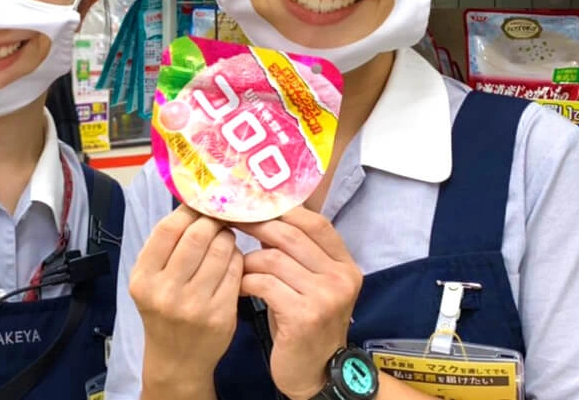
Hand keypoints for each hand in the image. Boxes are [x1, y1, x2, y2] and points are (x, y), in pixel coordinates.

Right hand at [129, 205, 243, 390]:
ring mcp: (194, 305)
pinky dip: (236, 258)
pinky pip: (235, 271)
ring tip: (224, 240)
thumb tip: (192, 204)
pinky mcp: (220, 315)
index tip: (199, 206)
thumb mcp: (149, 280)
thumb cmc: (163, 312)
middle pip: (198, 235)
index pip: (169, 228)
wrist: (176, 361)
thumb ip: (165, 247)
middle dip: (212, 222)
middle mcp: (166, 292)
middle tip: (216, 221)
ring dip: (227, 238)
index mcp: (143, 278)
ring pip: (221, 250)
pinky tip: (231, 261)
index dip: (188, 210)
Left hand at [236, 208, 361, 399]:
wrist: (316, 372)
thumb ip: (298, 254)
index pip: (316, 223)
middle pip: (291, 236)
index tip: (256, 205)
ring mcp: (325, 298)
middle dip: (257, 226)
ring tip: (237, 267)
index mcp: (345, 265)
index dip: (284, 210)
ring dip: (248, 261)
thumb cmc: (305, 323)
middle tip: (232, 223)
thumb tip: (263, 216)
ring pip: (274, 259)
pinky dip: (246, 282)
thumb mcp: (311, 284)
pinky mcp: (304, 316)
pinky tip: (239, 288)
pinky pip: (265, 284)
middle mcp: (341, 278)